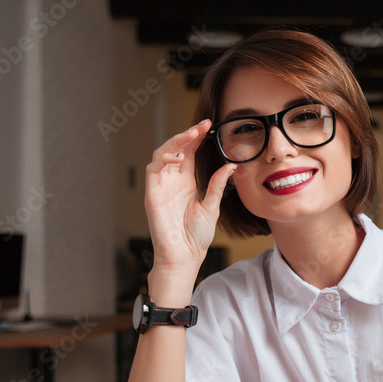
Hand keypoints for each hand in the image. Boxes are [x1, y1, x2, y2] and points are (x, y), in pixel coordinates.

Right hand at [144, 120, 236, 273]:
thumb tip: (230, 165)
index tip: (209, 126)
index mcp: (186, 182)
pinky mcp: (152, 193)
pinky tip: (178, 157)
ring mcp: (161, 186)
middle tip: (202, 125)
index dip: (197, 138)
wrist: (185, 256)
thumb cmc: (196, 236)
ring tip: (191, 135)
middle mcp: (172, 181)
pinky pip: (153, 170)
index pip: (190, 152)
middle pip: (176, 149)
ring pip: (162, 154)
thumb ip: (218, 184)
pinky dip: (163, 159)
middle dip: (188, 135)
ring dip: (175, 142)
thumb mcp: (213, 206)